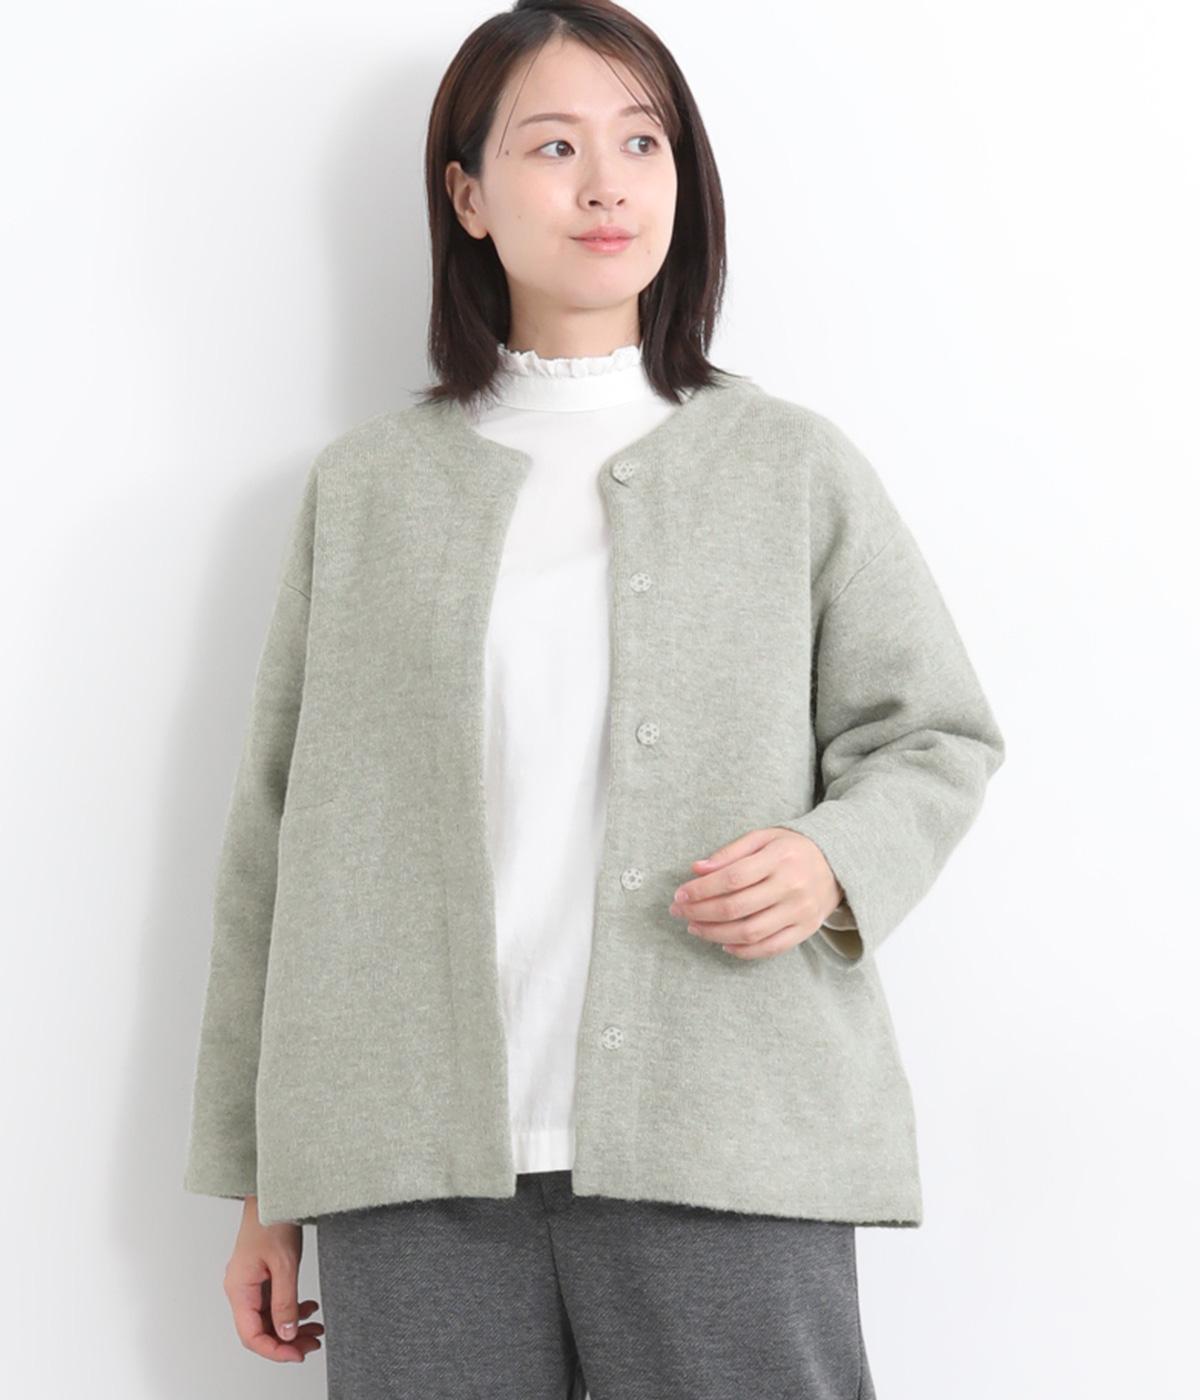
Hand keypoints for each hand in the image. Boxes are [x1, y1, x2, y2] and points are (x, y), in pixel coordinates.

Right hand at [223, 1195, 323, 1362]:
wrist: (274, 1191)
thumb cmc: (273, 1219)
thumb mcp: (284, 1264)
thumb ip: (285, 1301)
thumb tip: (287, 1334)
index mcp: (239, 1289)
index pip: (252, 1335)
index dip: (274, 1350)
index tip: (297, 1354)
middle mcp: (241, 1289)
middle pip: (260, 1329)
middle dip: (287, 1341)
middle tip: (313, 1344)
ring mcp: (250, 1283)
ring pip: (269, 1317)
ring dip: (291, 1326)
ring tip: (316, 1329)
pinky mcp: (261, 1276)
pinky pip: (273, 1302)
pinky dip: (291, 1309)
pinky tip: (309, 1308)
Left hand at [668, 827, 843, 959]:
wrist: (838, 864)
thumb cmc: (791, 849)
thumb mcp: (763, 838)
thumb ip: (730, 852)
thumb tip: (697, 869)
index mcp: (778, 858)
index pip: (731, 878)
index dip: (701, 889)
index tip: (680, 894)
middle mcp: (790, 886)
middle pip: (736, 907)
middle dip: (700, 912)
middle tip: (679, 912)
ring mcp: (799, 911)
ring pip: (750, 931)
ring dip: (715, 933)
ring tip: (694, 928)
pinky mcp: (805, 930)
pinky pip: (770, 948)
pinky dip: (744, 951)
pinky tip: (723, 944)